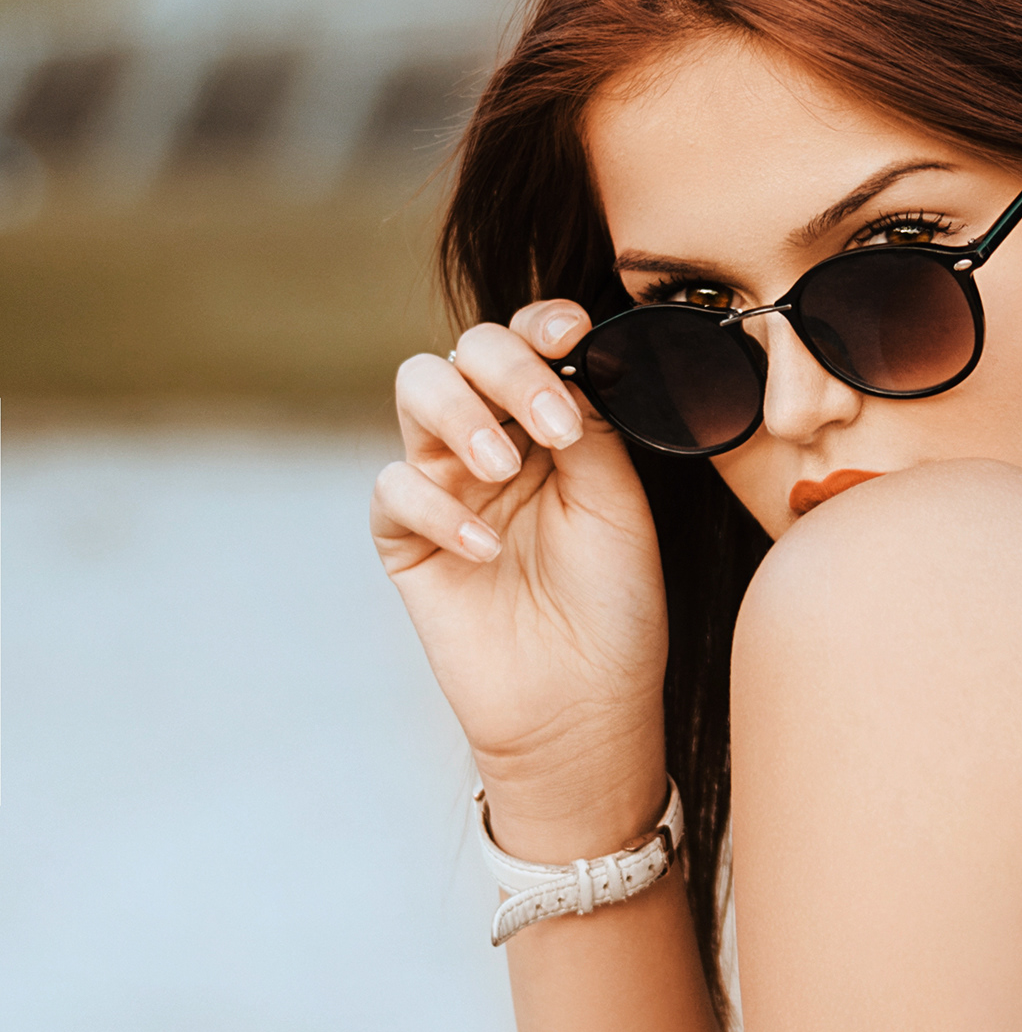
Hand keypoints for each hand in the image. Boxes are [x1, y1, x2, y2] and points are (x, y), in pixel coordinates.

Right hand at [371, 304, 667, 854]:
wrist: (583, 708)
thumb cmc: (615, 608)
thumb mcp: (619, 504)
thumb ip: (591, 424)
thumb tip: (569, 358)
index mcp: (553, 426)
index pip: (530, 345)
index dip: (541, 323)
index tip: (571, 330)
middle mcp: (495, 442)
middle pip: (465, 352)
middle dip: (506, 367)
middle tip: (552, 423)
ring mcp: (446, 486)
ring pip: (418, 392)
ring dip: (461, 415)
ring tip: (505, 468)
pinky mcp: (406, 540)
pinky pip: (394, 489)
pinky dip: (437, 508)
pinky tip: (486, 549)